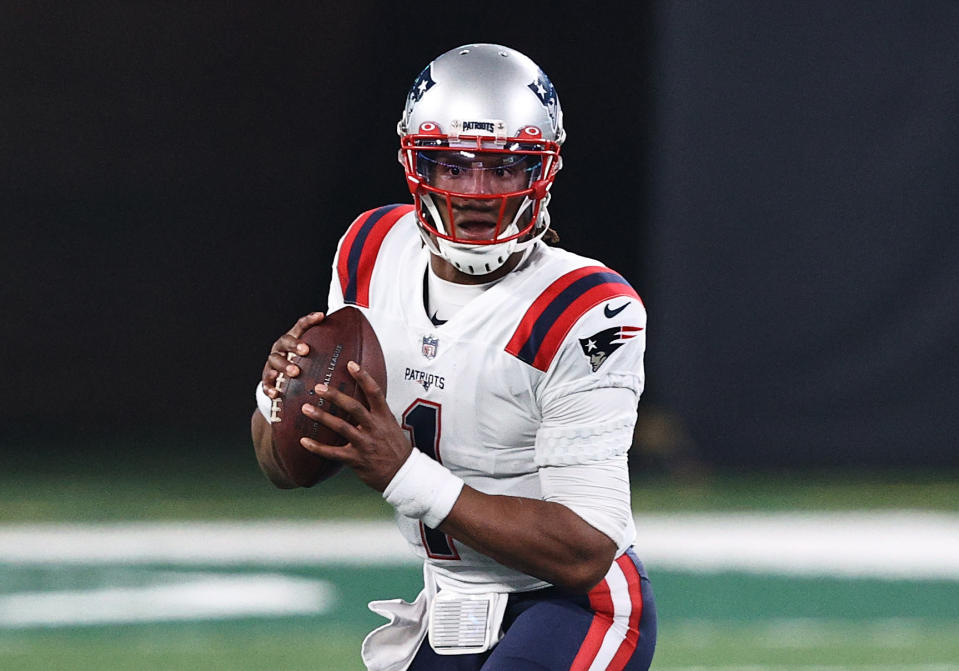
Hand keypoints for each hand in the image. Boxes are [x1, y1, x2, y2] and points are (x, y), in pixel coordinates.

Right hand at [261, 312, 324, 400]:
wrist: (283, 381)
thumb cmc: (304, 364)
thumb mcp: (315, 353)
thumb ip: (328, 345)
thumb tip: (355, 339)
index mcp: (293, 338)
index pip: (301, 325)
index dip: (310, 320)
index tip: (321, 316)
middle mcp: (281, 348)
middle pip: (285, 341)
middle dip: (294, 345)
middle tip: (306, 350)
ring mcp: (273, 362)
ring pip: (275, 360)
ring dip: (284, 365)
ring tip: (295, 372)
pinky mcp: (267, 378)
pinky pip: (266, 382)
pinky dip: (270, 387)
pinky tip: (276, 393)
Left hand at [300, 361, 412, 491]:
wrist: (404, 474)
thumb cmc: (396, 450)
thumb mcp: (391, 427)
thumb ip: (376, 415)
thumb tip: (362, 401)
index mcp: (384, 417)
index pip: (374, 392)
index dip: (363, 377)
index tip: (351, 364)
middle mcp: (374, 428)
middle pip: (354, 407)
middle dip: (335, 396)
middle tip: (319, 387)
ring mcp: (365, 443)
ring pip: (341, 427)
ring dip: (322, 416)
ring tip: (306, 408)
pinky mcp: (356, 459)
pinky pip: (333, 452)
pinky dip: (317, 447)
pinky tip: (304, 441)